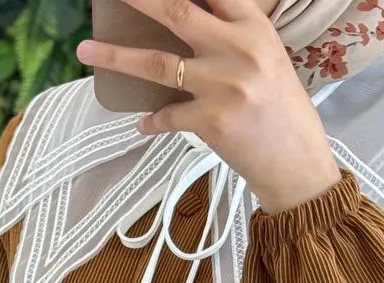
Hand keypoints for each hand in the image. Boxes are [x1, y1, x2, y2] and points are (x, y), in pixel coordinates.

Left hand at [75, 0, 341, 212]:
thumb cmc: (283, 111)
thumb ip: (232, 33)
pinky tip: (142, 123)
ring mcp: (223, 86)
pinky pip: (167, 116)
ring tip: (85, 51)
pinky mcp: (211, 122)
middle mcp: (239, 50)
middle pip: (175, 11)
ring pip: (156, 63)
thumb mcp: (267, 58)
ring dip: (115, 57)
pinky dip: (151, 120)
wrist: (298, 166)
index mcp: (256, 28)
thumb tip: (183, 18)